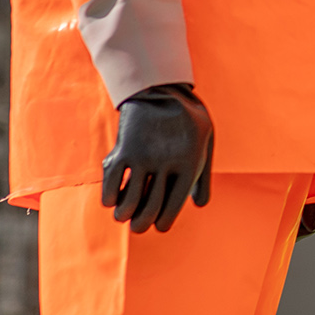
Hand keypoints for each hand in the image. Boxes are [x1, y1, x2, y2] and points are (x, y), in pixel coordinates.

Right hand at [101, 83, 212, 232]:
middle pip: (149, 210)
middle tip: (138, 226)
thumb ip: (203, 174)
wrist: (161, 87)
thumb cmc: (187, 117)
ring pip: (128, 203)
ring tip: (123, 215)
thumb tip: (199, 205)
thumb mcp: (205, 140)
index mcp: (189, 163)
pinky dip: (108, 198)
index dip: (164, 222)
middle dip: (141, 224)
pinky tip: (111, 198)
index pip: (174, 206)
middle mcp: (166, 164)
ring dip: (123, 215)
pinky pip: (110, 185)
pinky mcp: (123, 150)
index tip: (159, 226)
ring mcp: (143, 157)